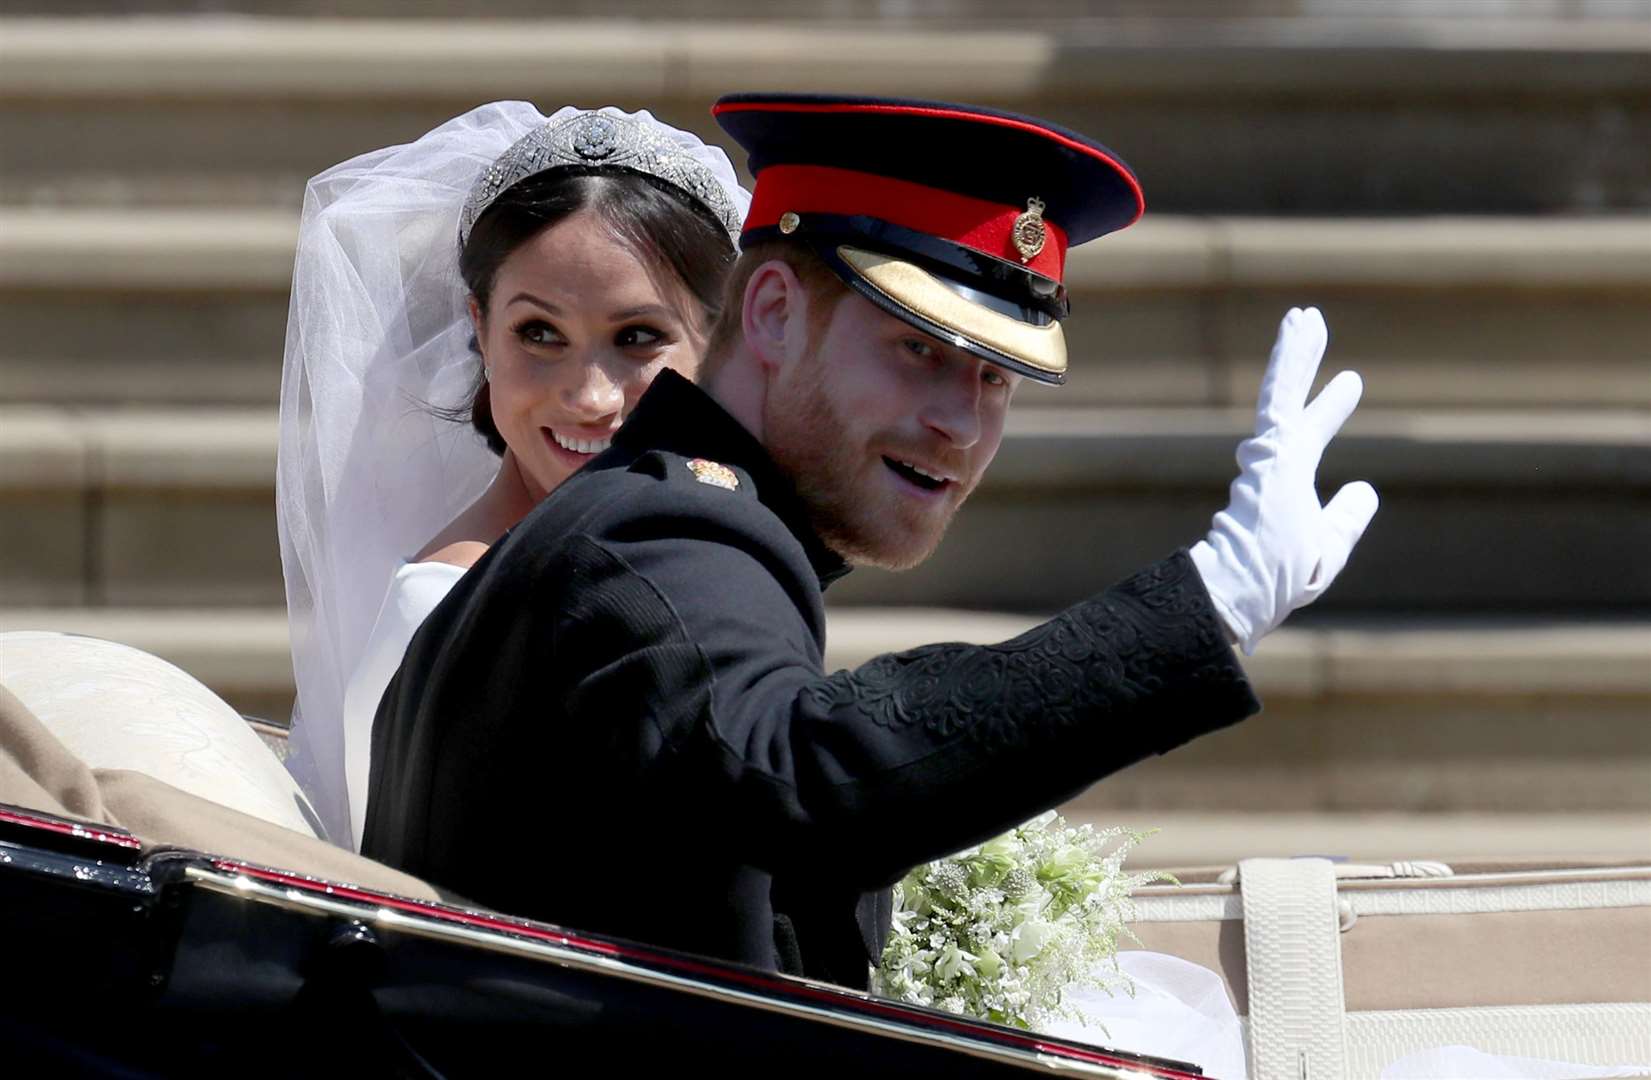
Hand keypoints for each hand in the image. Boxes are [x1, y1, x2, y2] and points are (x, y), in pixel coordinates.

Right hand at [1189, 307, 1378, 653]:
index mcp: (1284, 486)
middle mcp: (1272, 463)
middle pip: (1291, 401)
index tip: (1351, 381)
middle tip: (1310, 323)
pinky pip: (1281, 394)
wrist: (1244, 589)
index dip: (1329, 407)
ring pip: (1283, 390)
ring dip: (1296, 350)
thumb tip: (1366, 489)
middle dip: (1300, 362)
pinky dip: (1292, 359)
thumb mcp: (1328, 546)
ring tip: (1305, 314)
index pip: (1310, 434)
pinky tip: (1300, 326)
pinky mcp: (1270, 447)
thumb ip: (1346, 517)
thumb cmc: (1280, 578)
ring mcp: (1268, 454)